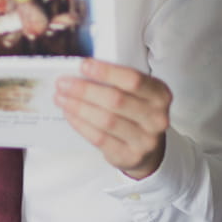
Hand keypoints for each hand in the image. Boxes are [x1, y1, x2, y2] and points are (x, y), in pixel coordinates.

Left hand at [55, 58, 170, 178]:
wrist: (148, 149)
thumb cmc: (136, 112)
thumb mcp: (137, 94)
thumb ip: (117, 82)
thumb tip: (81, 70)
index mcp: (160, 94)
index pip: (133, 79)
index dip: (106, 72)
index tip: (83, 65)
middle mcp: (157, 118)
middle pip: (116, 100)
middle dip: (85, 90)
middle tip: (63, 83)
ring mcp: (145, 140)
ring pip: (106, 120)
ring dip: (78, 107)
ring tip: (61, 98)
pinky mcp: (130, 156)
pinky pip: (99, 138)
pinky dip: (81, 124)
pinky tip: (69, 114)